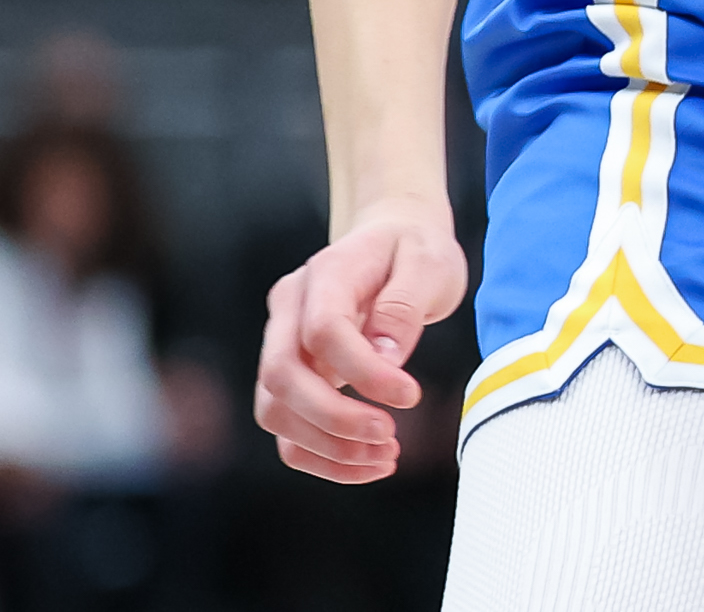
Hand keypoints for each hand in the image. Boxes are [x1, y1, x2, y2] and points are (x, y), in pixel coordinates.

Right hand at [255, 195, 464, 482]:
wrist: (394, 239)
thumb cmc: (414, 250)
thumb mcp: (428, 263)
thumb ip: (404, 307)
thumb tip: (385, 360)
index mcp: (324, 274)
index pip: (322, 331)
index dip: (363, 372)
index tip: (411, 396)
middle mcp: (287, 311)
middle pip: (281, 376)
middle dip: (334, 419)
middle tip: (390, 438)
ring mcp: (280, 345)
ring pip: (275, 411)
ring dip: (326, 446)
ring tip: (387, 457)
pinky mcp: (289, 378)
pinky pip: (287, 429)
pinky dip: (321, 456)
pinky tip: (369, 464)